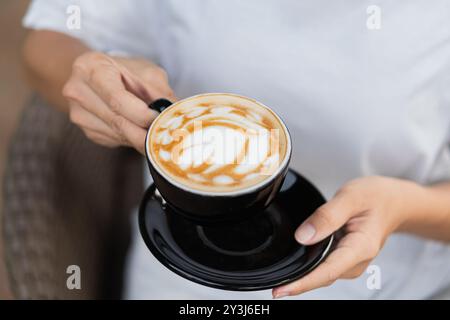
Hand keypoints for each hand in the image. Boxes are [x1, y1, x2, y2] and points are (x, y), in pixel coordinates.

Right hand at [63, 51, 175, 153]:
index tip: (161, 120)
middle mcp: (78, 91)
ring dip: (141, 137)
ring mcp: (79, 114)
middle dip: (146, 132)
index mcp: (91, 68)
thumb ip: (160, 93)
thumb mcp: (146, 73)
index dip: (143, 114)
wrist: (96, 75)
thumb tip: (177, 114)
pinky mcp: (87, 131)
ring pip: (119, 135)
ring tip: (158, 130)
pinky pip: (116, 140)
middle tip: (168, 135)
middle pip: (118, 122)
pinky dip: (132, 138)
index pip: (118, 99)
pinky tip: (139, 128)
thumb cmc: (124, 70)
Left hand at [272, 176, 423, 297]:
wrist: (395, 202)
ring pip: (321, 274)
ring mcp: (351, 262)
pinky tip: (293, 268)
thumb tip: (302, 236)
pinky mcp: (345, 258)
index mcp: (361, 247)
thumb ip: (327, 216)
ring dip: (301, 278)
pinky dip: (308, 269)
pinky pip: (323, 267)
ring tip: (277, 280)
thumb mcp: (351, 197)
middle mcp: (356, 261)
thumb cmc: (376, 197)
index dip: (303, 283)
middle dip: (296, 284)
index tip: (281, 290)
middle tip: (271, 286)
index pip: (327, 271)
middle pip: (322, 277)